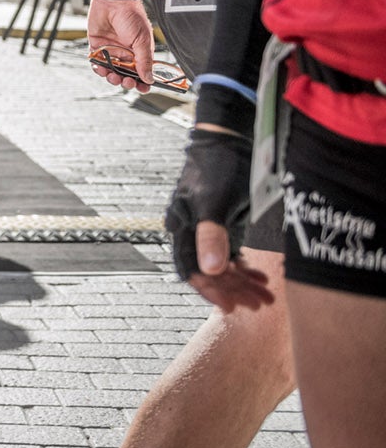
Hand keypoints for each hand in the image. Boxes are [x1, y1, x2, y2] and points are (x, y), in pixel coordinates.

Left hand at [87, 0, 153, 90]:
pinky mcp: (97, 46)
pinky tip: (100, 67)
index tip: (142, 89)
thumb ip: (144, 60)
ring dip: (111, 77)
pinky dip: (98, 67)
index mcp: (139, 52)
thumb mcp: (142, 40)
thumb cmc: (131, 16)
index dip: (142, 82)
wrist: (112, 1)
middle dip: (126, 82)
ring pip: (111, 71)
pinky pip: (97, 61)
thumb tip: (149, 78)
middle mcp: (126, 53)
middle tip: (126, 82)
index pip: (142, 72)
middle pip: (125, 74)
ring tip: (113, 76)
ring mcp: (111, 50)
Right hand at [164, 126, 273, 310]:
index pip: (190, 269)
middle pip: (209, 270)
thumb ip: (211, 236)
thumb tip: (210, 271)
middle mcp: (191, 230)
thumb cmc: (220, 168)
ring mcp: (208, 227)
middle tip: (259, 304)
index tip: (231, 307)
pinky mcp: (223, 222)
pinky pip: (231, 252)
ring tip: (266, 294)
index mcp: (182, 225)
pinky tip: (260, 275)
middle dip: (233, 289)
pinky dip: (244, 266)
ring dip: (242, 280)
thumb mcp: (215, 202)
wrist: (232, 139)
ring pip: (222, 264)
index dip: (209, 290)